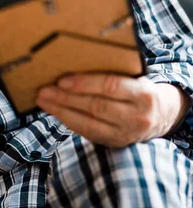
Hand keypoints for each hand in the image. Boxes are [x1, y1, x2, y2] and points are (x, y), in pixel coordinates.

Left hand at [36, 73, 190, 147]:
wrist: (163, 115)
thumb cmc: (141, 88)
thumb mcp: (136, 77)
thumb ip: (113, 73)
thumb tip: (74, 64)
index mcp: (143, 94)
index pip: (110, 87)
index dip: (84, 83)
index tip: (62, 79)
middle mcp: (137, 116)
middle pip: (96, 107)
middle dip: (66, 99)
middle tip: (44, 90)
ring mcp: (127, 134)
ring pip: (89, 124)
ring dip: (62, 112)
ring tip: (44, 101)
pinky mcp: (116, 144)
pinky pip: (88, 133)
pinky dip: (70, 122)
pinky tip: (56, 112)